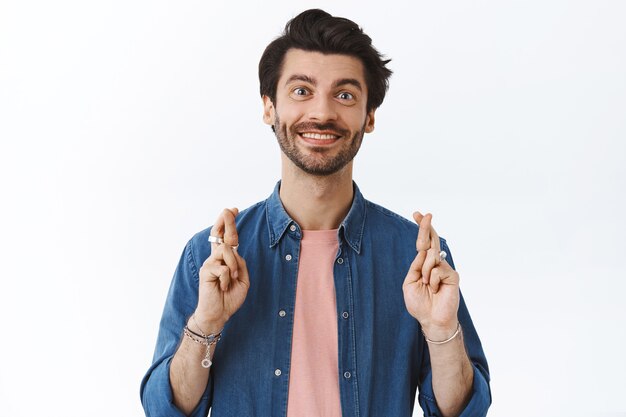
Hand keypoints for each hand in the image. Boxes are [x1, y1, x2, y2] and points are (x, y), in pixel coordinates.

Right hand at [193, 208, 249, 333]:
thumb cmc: (230, 297)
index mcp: (225, 260)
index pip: (226, 238)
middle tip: (228, 209)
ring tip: (232, 280)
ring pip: (226, 252)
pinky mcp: (205, 271)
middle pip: (220, 235)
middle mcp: (215, 258)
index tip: (233, 209)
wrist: (219, 314)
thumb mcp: (243, 279)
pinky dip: (227, 279)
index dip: (229, 223)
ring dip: (234, 266)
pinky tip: (223, 287)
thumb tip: (233, 251)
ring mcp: (209, 263)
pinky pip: (223, 268)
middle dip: (226, 221)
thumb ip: (240, 263)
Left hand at [402, 212, 459, 338]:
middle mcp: (435, 264)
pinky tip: (436, 290)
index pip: (423, 243)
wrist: (431, 319)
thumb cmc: (419, 303)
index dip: (421, 229)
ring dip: (425, 272)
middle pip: (432, 241)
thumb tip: (425, 251)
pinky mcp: (453, 275)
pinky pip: (438, 270)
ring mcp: (445, 268)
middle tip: (426, 213)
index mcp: (424, 265)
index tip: (418, 214)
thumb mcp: (410, 282)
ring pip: (431, 257)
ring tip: (428, 286)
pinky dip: (432, 280)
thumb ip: (415, 266)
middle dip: (426, 227)